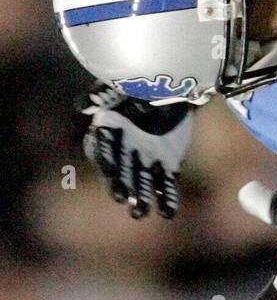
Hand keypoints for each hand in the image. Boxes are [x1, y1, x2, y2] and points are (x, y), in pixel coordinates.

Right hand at [80, 84, 191, 218]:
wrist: (172, 87)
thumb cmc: (139, 86)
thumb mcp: (118, 86)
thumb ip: (100, 95)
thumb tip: (82, 105)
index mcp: (109, 133)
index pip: (105, 151)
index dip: (106, 162)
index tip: (109, 173)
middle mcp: (124, 151)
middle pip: (121, 171)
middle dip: (121, 185)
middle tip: (123, 199)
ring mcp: (145, 160)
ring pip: (141, 182)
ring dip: (141, 198)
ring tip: (140, 214)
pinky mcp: (166, 165)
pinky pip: (165, 183)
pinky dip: (166, 198)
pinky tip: (168, 213)